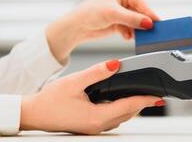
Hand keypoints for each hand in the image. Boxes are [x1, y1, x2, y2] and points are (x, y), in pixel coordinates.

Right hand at [20, 60, 163, 134]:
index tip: (157, 96)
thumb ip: (97, 72)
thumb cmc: (50, 100)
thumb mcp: (75, 82)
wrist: (34, 114)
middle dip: (141, 105)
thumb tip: (115, 64)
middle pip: (127, 114)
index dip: (145, 100)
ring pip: (120, 118)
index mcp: (96, 116)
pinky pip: (111, 119)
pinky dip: (120, 110)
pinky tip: (119, 102)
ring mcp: (93, 128)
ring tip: (140, 97)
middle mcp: (97, 126)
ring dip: (131, 108)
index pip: (128, 106)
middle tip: (153, 96)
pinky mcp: (89, 126)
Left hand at [46, 0, 159, 63]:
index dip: (148, 12)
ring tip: (139, 36)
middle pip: (139, 13)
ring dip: (136, 30)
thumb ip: (132, 18)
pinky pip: (129, 29)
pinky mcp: (117, 24)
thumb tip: (148, 23)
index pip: (140, 2)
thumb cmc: (90, 13)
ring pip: (135, 22)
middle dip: (143, 22)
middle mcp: (122, 2)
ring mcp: (120, 14)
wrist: (77, 27)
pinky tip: (127, 37)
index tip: (157, 22)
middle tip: (152, 31)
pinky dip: (129, 33)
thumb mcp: (113, 14)